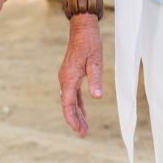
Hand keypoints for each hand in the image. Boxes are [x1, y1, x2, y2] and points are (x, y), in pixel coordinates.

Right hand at [58, 15, 103, 137]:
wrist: (82, 29)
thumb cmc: (90, 43)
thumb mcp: (96, 62)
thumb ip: (95, 80)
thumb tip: (97, 97)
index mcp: (69, 78)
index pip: (68, 104)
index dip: (73, 119)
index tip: (79, 130)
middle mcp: (64, 79)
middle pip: (67, 105)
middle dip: (75, 120)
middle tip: (84, 134)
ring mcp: (66, 77)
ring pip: (69, 101)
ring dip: (76, 114)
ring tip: (84, 127)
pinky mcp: (70, 75)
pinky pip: (72, 94)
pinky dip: (77, 105)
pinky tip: (83, 112)